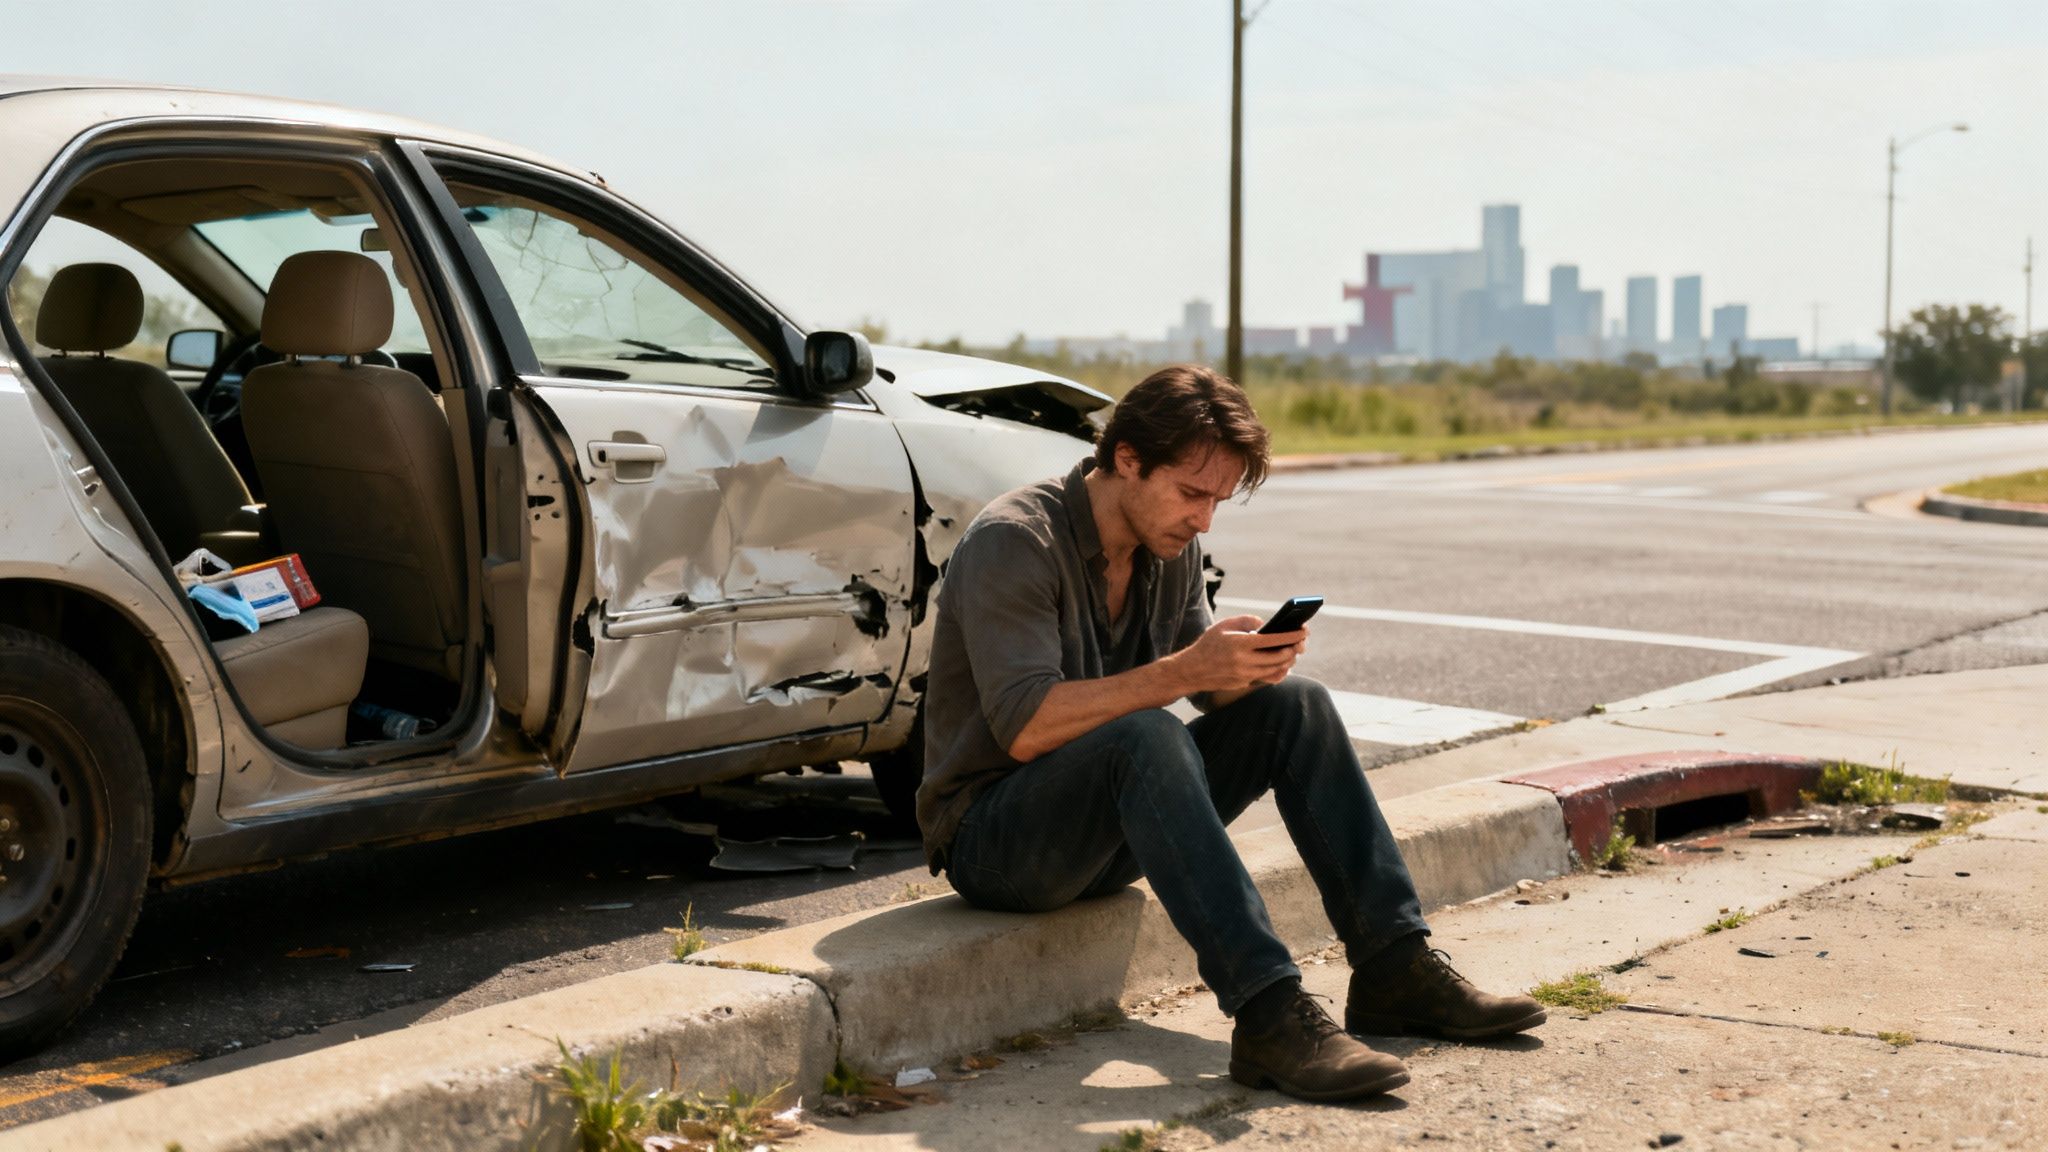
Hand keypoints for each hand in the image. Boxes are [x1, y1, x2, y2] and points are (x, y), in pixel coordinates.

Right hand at [1170, 615, 1307, 695]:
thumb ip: (1246, 620)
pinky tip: (1283, 665)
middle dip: (1294, 649)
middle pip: (1279, 657)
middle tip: (1301, 643)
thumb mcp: (1224, 625)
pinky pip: (1268, 678)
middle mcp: (1244, 661)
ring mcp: (1245, 674)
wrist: (1192, 670)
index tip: (1304, 631)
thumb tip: (1266, 624)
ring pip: (1276, 669)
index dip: (1291, 636)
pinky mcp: (1244, 683)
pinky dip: (1279, 671)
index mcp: (1240, 643)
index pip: (1273, 639)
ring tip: (1293, 652)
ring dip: (1288, 660)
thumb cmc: (1209, 644)